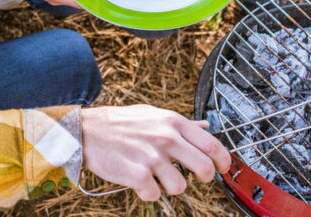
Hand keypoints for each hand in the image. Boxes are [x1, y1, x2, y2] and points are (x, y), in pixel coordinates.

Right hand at [81, 105, 229, 200]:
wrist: (88, 130)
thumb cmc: (121, 123)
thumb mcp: (153, 115)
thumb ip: (181, 123)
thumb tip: (205, 126)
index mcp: (173, 123)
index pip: (212, 144)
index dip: (222, 161)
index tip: (221, 168)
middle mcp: (166, 138)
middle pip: (203, 168)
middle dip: (204, 178)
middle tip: (196, 178)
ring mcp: (151, 157)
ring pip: (180, 186)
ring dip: (170, 186)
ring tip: (157, 176)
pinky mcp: (137, 174)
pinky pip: (154, 195)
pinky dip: (148, 192)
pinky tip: (139, 180)